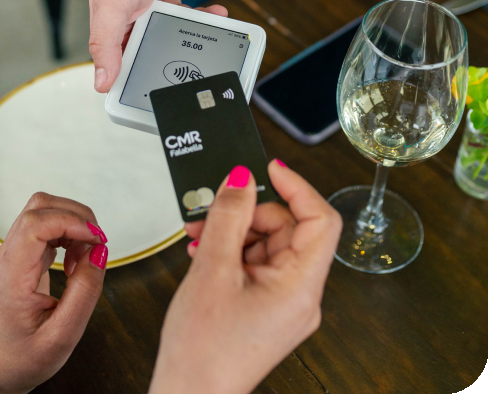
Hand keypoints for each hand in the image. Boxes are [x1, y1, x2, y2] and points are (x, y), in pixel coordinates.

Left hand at [0, 193, 107, 393]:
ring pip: (44, 209)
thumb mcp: (61, 336)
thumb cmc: (23, 356)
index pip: (35, 224)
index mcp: (11, 277)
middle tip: (97, 246)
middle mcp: (7, 256)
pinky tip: (74, 260)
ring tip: (84, 257)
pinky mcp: (21, 252)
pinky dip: (69, 232)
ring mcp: (12, 251)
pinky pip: (47, 224)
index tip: (96, 239)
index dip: (71, 221)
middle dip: (77, 216)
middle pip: (40, 206)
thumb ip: (84, 292)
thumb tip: (100, 251)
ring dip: (74, 223)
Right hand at [89, 0, 226, 91]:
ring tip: (212, 43)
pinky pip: (186, 19)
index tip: (155, 94)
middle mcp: (128, 24)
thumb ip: (105, 43)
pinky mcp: (169, 1)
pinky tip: (215, 15)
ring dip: (191, 40)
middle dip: (170, 64)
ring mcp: (150, 13)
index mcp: (108, 29)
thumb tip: (100, 81)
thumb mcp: (111, 4)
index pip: (117, 68)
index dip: (133, 84)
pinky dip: (202, 19)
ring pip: (171, 38)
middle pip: (148, 57)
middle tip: (193, 72)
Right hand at [149, 161, 341, 393]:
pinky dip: (232, 251)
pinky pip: (256, 263)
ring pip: (268, 244)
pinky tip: (205, 252)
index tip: (270, 170)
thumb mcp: (213, 270)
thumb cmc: (203, 351)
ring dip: (234, 232)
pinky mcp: (266, 307)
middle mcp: (300, 295)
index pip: (321, 220)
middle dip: (248, 214)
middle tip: (213, 210)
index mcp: (301, 287)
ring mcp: (283, 302)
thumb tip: (240, 178)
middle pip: (287, 229)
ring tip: (200, 236)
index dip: (298, 188)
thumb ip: (229, 216)